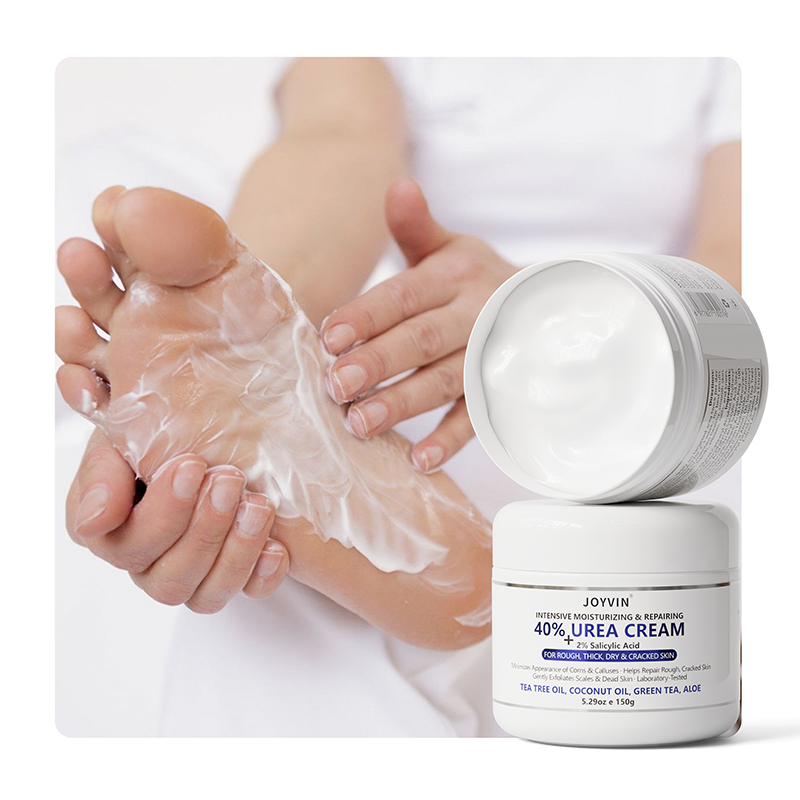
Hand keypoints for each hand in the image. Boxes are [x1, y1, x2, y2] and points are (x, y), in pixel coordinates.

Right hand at [65, 429, 289, 611]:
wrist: (219, 420)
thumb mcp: (127, 432)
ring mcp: (190, 574)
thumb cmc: (164, 423)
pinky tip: (277, 545)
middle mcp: (146, 559)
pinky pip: (248, 593)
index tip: (192, 465)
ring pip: (205, 595)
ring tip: (259, 505)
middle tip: (230, 479)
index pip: (121, 546)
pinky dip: (262, 573)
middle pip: (165, 577)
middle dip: (203, 528)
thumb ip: (103, 470)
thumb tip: (94, 521)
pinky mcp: (232, 575)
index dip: (161, 514)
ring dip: (236, 551)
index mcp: (108, 526)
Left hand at [320, 178, 515, 471]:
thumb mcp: (450, 249)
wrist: (546, 305)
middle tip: (336, 386)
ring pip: (445, 380)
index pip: (405, 294)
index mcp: (455, 274)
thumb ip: (416, 228)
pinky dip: (450, 439)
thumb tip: (397, 186)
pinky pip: (478, 417)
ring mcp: (492, 354)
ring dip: (404, 402)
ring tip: (360, 423)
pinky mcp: (502, 390)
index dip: (367, 315)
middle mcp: (476, 312)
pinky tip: (420, 459)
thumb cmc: (476, 279)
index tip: (328, 337)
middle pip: (422, 338)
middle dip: (379, 362)